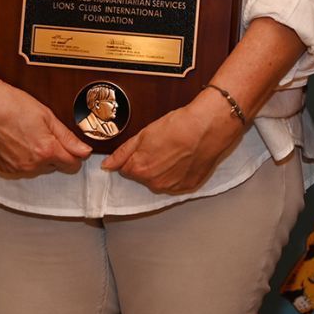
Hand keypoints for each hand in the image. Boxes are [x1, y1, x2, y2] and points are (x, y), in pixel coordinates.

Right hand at [0, 74, 91, 177]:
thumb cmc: (13, 104)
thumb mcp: (46, 115)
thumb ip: (67, 137)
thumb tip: (85, 151)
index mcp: (46, 151)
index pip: (73, 165)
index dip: (75, 153)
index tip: (71, 144)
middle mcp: (32, 165)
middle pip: (56, 166)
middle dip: (55, 153)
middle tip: (44, 132)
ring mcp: (16, 169)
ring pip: (39, 168)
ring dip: (39, 157)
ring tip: (28, 134)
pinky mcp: (4, 169)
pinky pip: (23, 169)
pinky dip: (24, 159)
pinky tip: (17, 142)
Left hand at [102, 90, 243, 194]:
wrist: (207, 127)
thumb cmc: (177, 126)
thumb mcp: (144, 134)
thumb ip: (122, 152)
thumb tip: (107, 165)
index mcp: (139, 169)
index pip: (126, 169)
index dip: (135, 156)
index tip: (145, 147)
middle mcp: (154, 183)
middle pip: (143, 176)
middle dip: (148, 163)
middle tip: (162, 146)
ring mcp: (172, 187)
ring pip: (160, 180)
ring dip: (164, 169)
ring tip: (175, 151)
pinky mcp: (189, 187)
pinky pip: (177, 183)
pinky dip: (179, 173)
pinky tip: (185, 159)